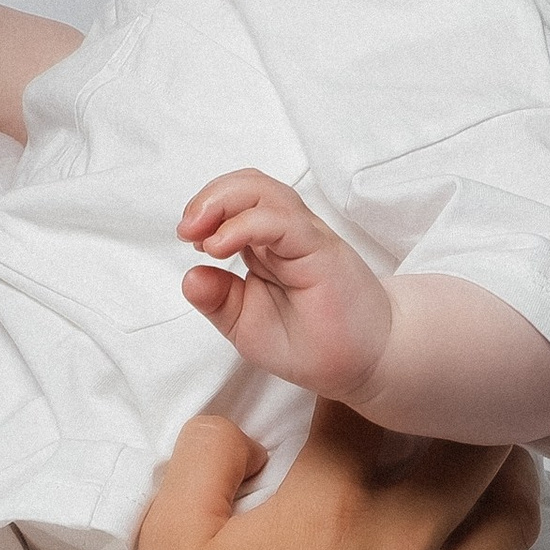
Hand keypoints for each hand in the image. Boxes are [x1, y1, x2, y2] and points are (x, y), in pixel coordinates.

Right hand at [128, 408, 546, 549]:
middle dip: (473, 414)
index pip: (375, 404)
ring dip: (513, 485)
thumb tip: (249, 427)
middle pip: (477, 452)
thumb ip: (207, 454)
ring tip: (496, 471)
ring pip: (514, 525)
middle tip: (460, 405)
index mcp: (330, 507)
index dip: (375, 373)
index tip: (372, 367)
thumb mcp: (170, 539)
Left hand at [179, 168, 394, 404]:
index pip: (237, 199)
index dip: (206, 207)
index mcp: (267, 245)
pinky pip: (282, 221)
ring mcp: (305, 238)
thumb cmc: (311, 344)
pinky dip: (246, 225)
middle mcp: (286, 234)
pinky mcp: (320, 250)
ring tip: (201, 234)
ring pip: (265, 192)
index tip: (187, 237)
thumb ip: (219, 300)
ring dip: (223, 201)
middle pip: (249, 185)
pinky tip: (222, 246)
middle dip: (209, 197)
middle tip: (187, 229)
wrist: (362, 364)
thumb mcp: (246, 326)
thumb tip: (189, 276)